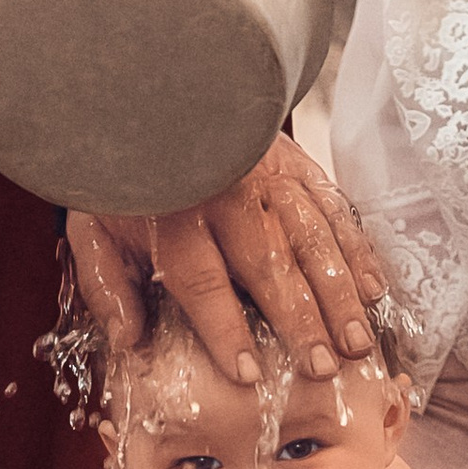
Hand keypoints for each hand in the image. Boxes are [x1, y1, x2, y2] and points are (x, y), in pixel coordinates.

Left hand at [67, 140, 388, 384]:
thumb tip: (128, 341)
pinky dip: (358, 249)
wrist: (153, 95)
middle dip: (299, 320)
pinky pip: (335, 209)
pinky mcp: (298, 164)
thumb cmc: (125, 176)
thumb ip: (106, 286)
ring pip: (312, 239)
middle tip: (322, 367)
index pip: (202, 282)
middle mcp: (227, 196)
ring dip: (338, 293)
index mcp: (173, 218)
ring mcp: (268, 178)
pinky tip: (375, 288)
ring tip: (355, 342)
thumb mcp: (92, 227)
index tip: (248, 373)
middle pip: (268, 264)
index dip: (225, 330)